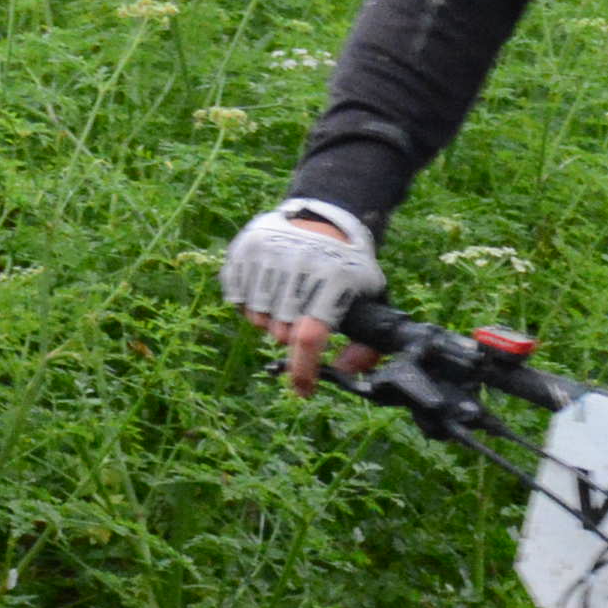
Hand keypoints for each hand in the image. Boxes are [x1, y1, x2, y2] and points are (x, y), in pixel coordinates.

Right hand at [219, 201, 381, 389]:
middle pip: (280, 332)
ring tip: (286, 300)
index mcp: (334, 278)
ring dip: (269, 320)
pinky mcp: (245, 248)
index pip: (310, 336)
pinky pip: (237, 297)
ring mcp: (269, 254)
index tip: (303, 390)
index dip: (304, 370)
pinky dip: (250, 301)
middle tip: (301, 318)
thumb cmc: (349, 267)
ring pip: (255, 317)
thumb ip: (367, 341)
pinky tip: (269, 286)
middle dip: (289, 336)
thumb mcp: (371, 297)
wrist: (325, 217)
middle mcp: (299, 264)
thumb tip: (346, 370)